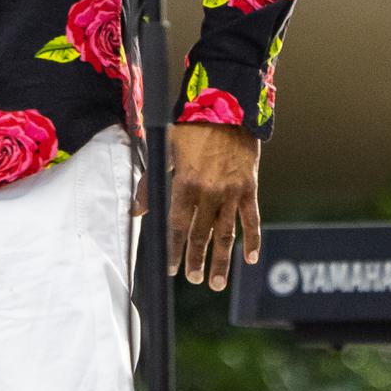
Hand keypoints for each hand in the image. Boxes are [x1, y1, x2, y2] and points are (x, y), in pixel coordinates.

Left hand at [167, 121, 262, 290]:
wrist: (227, 107)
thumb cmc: (191, 128)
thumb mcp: (165, 152)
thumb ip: (152, 184)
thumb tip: (137, 210)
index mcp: (185, 184)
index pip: (176, 226)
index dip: (173, 249)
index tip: (170, 269)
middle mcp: (209, 192)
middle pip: (200, 234)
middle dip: (195, 260)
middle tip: (193, 279)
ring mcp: (232, 192)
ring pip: (226, 234)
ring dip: (222, 261)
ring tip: (216, 283)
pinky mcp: (250, 188)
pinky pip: (252, 219)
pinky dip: (253, 240)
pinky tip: (251, 259)